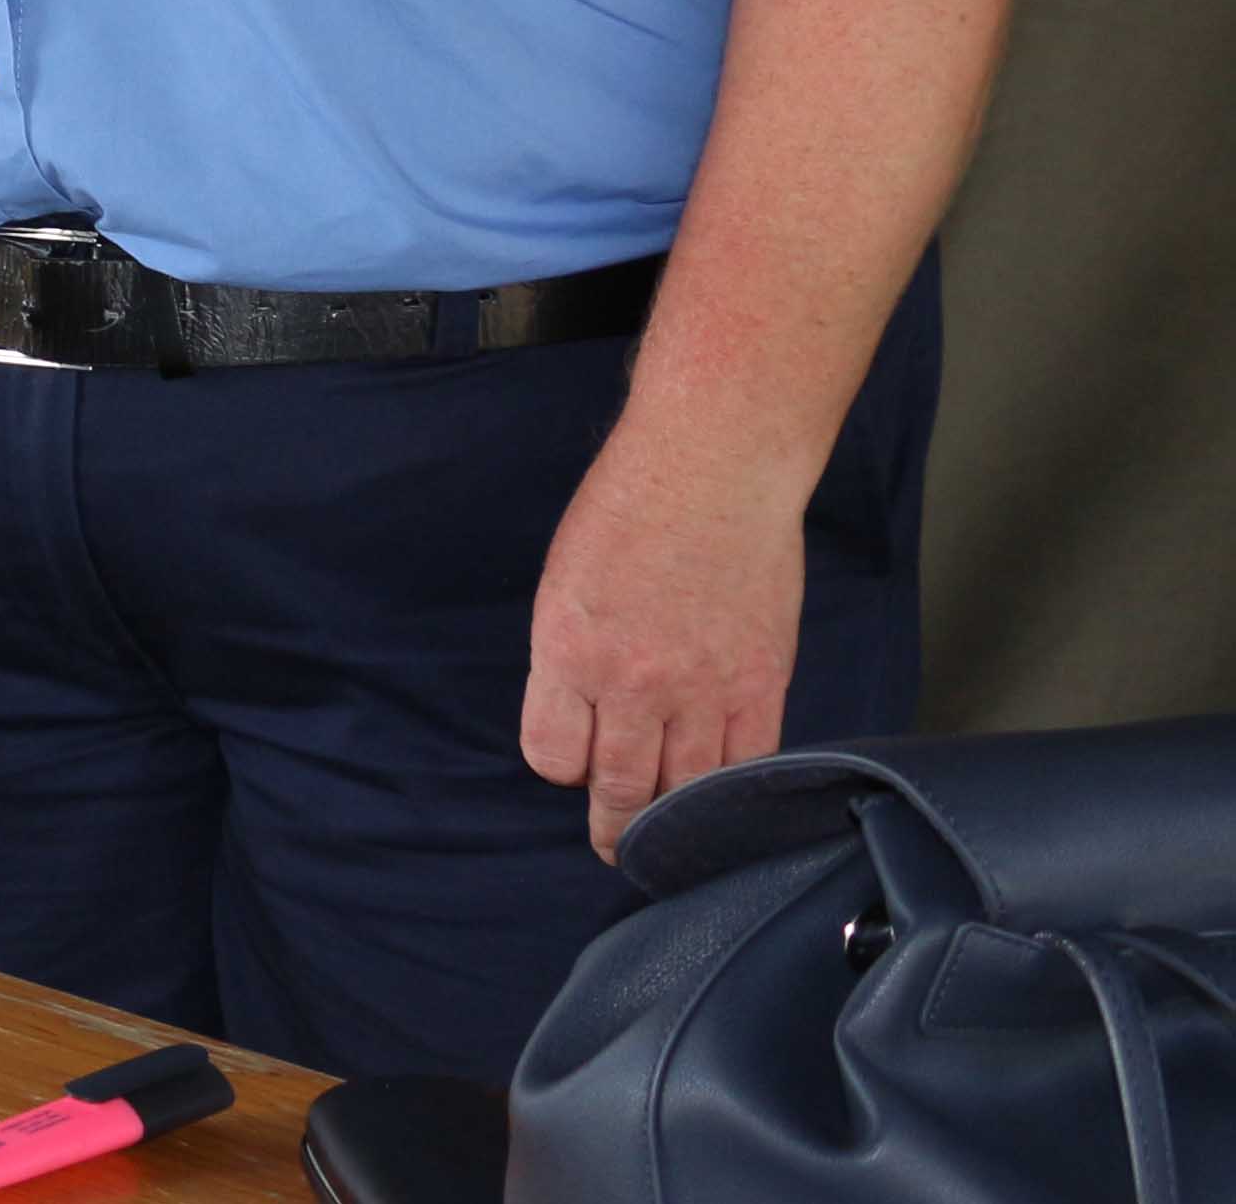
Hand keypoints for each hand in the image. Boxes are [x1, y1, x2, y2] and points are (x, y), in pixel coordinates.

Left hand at [520, 427, 807, 859]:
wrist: (713, 468)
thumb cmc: (628, 508)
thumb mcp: (565, 579)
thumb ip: (571, 655)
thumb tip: (584, 712)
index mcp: (567, 649)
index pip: (552, 754)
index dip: (562, 765)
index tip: (571, 761)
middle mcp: (632, 681)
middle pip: (621, 788)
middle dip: (614, 825)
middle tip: (614, 845)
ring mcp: (703, 689)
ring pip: (686, 791)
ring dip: (673, 822)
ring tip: (667, 840)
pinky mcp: (762, 685)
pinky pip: (747, 766)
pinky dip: (733, 793)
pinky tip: (725, 801)